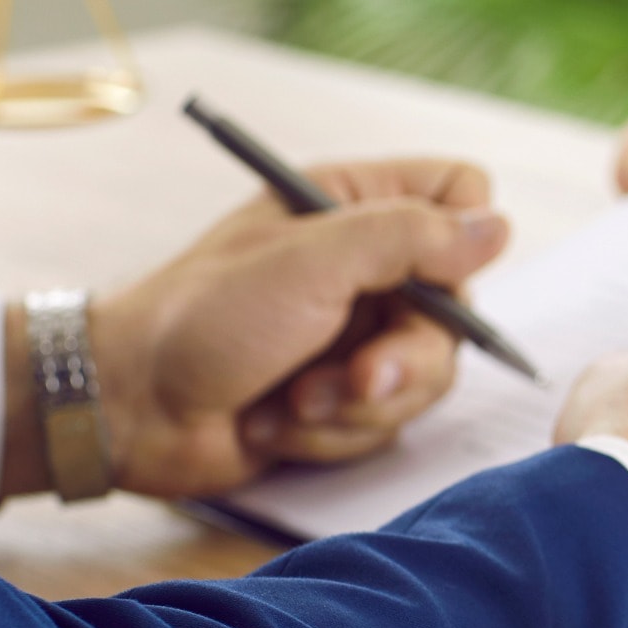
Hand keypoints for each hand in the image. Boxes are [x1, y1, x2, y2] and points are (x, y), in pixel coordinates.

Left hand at [5, 160, 513, 501]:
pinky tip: (276, 422)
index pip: (461, 196)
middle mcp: (365, 267)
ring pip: (427, 375)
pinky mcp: (343, 396)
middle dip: (404, 358)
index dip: (461, 238)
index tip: (426, 276)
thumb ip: (410, 236)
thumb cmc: (202, 318)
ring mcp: (356, 334)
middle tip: (354, 377)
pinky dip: (334, 431)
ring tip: (295, 402)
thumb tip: (498, 228)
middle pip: (459, 308)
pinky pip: (387, 420)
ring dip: (360, 402)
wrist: (128, 409)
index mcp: (353, 205)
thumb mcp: (311, 260)